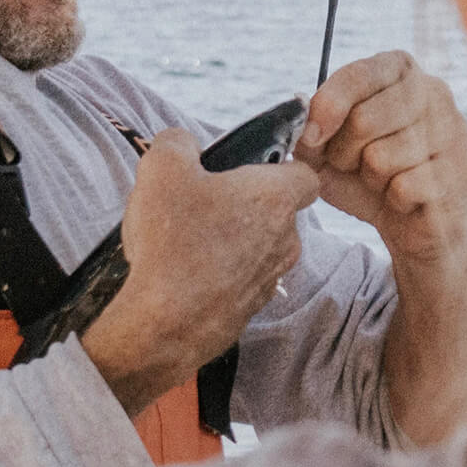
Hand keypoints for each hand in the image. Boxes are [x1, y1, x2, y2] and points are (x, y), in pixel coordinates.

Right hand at [80, 130, 318, 415]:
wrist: (162, 324)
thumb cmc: (171, 242)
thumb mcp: (162, 168)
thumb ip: (178, 142)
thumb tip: (184, 145)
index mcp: (275, 198)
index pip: (305, 174)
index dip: (281, 166)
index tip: (248, 169)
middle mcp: (285, 239)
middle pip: (277, 212)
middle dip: (245, 205)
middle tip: (202, 203)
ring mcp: (269, 278)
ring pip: (259, 248)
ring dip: (232, 241)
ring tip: (187, 242)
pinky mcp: (249, 310)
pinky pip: (241, 281)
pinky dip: (219, 275)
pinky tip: (183, 275)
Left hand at [296, 50, 466, 265]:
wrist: (413, 228)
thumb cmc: (368, 179)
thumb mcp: (327, 153)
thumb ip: (310, 132)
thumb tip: (304, 120)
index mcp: (400, 71)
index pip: (358, 75)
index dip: (327, 107)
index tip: (311, 137)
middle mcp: (434, 90)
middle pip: (364, 119)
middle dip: (344, 153)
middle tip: (353, 166)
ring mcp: (454, 129)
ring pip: (381, 158)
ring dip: (371, 180)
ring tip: (386, 181)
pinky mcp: (464, 169)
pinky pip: (404, 187)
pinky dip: (394, 201)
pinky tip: (407, 198)